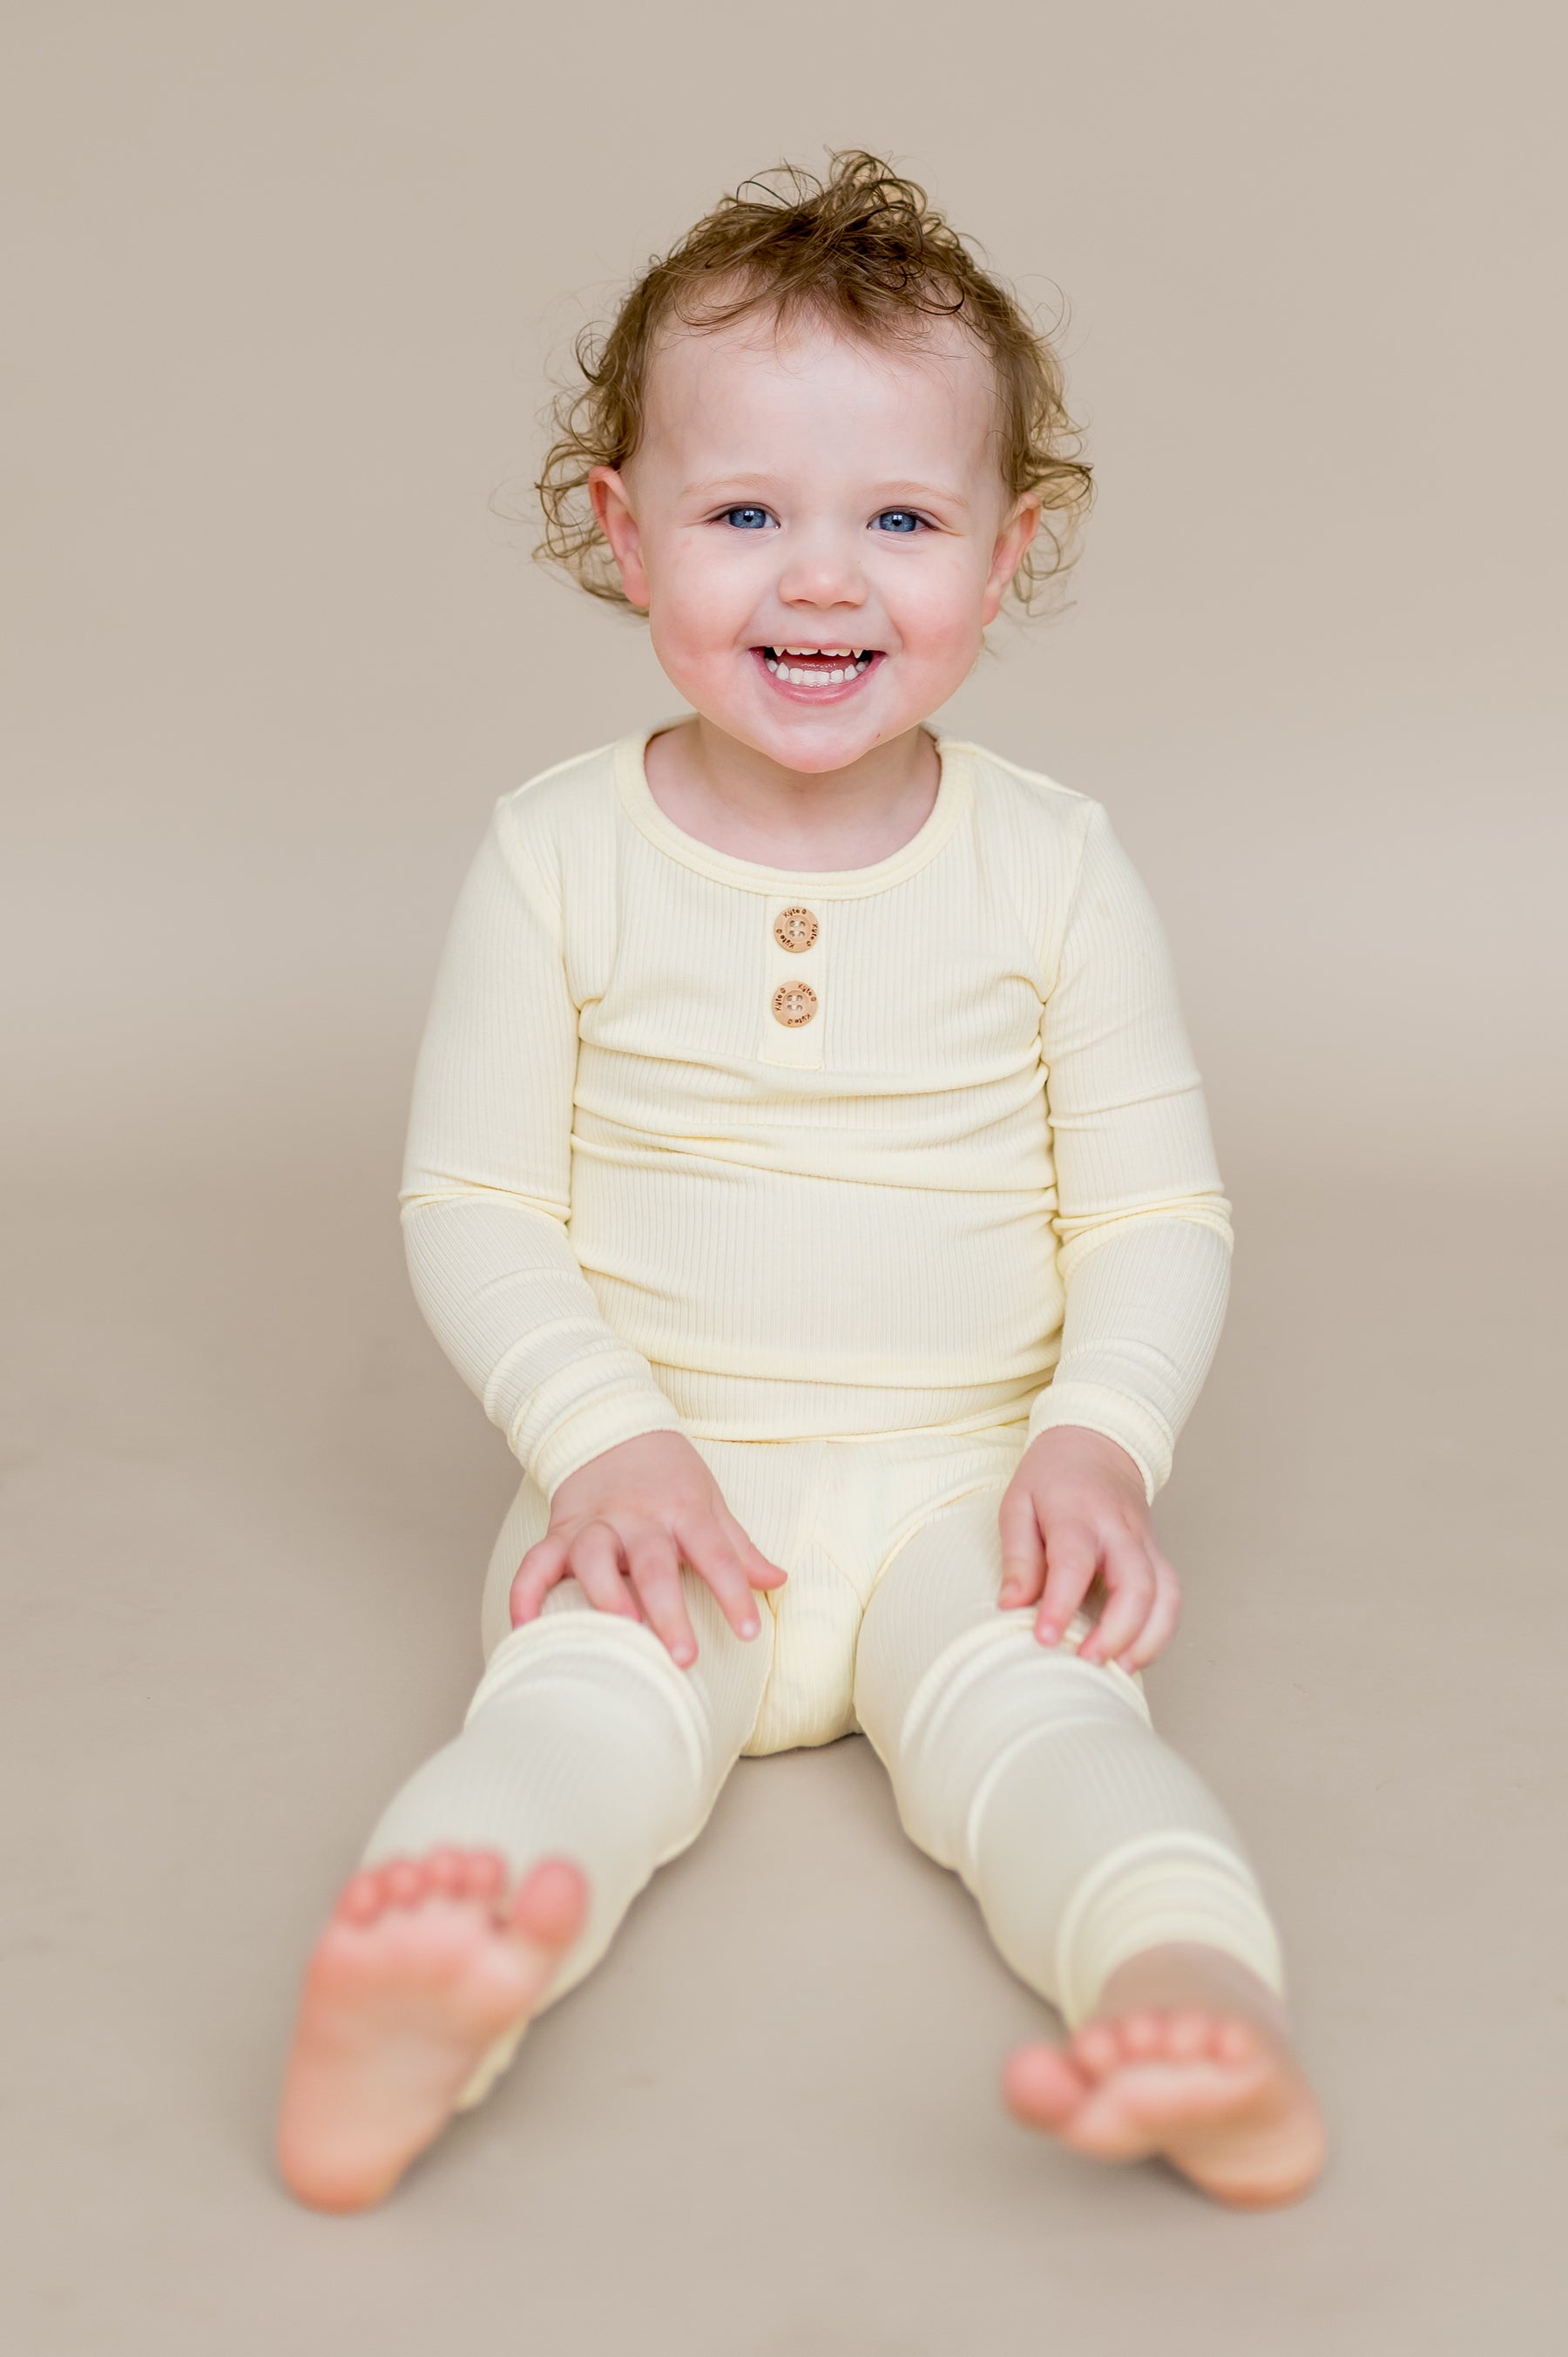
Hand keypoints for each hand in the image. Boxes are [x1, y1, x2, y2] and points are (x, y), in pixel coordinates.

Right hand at [509, 1431, 788, 1668]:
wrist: (612, 1427)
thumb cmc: (668, 1476)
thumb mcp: (709, 1502)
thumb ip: (738, 1547)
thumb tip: (777, 1582)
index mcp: (682, 1510)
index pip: (716, 1552)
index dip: (733, 1592)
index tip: (749, 1632)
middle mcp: (637, 1517)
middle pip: (653, 1563)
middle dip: (668, 1610)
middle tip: (683, 1656)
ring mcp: (595, 1523)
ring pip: (593, 1557)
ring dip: (604, 1594)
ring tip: (618, 1630)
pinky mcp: (559, 1531)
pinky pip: (535, 1562)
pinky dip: (526, 1593)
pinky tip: (525, 1627)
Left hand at [996, 1426, 1180, 1672]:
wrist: (1097, 1445)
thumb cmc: (1052, 1479)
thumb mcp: (1018, 1504)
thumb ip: (1018, 1556)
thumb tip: (1012, 1605)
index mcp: (1077, 1513)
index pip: (1074, 1562)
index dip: (1061, 1604)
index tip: (1046, 1638)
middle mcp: (1119, 1529)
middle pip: (1137, 1582)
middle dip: (1118, 1631)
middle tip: (1088, 1661)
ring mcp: (1145, 1543)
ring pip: (1166, 1594)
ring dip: (1148, 1639)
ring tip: (1118, 1670)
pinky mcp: (1157, 1556)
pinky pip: (1171, 1598)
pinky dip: (1159, 1632)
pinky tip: (1132, 1654)